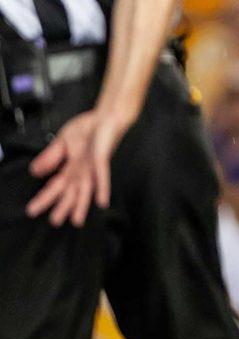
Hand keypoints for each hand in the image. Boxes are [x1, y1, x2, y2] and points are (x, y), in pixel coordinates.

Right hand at [27, 108, 129, 226]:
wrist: (106, 116)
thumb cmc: (87, 129)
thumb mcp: (62, 142)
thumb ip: (50, 157)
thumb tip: (35, 171)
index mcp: (71, 168)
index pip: (55, 186)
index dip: (45, 198)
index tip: (32, 210)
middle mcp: (82, 171)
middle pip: (71, 192)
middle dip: (63, 207)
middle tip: (55, 222)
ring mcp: (93, 166)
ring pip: (85, 189)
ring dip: (81, 204)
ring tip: (76, 220)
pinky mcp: (102, 159)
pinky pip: (102, 175)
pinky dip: (102, 188)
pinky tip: (102, 201)